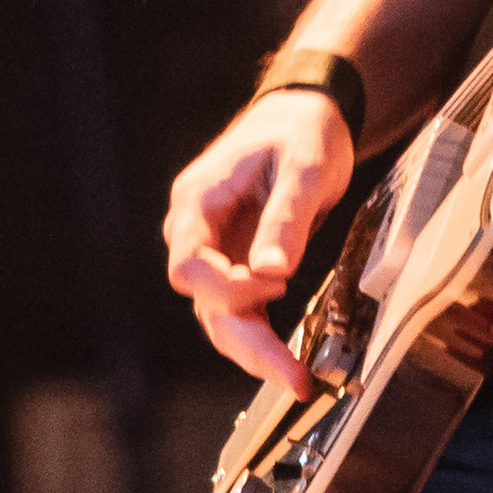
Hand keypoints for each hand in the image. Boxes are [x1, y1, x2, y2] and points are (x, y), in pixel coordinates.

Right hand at [163, 89, 353, 390]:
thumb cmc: (300, 131)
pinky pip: (239, 308)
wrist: (303, 114)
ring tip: (295, 378)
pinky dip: (261, 333)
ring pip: (219, 314)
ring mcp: (215, 250)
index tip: (277, 283)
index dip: (229, 287)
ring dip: (254, 348)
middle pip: (204, 302)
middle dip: (247, 342)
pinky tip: (288, 359)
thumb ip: (285, 219)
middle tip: (292, 376)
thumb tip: (273, 273)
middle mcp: (196, 232)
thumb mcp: (303, 167)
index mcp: (197, 203)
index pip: (189, 266)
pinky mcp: (238, 263)